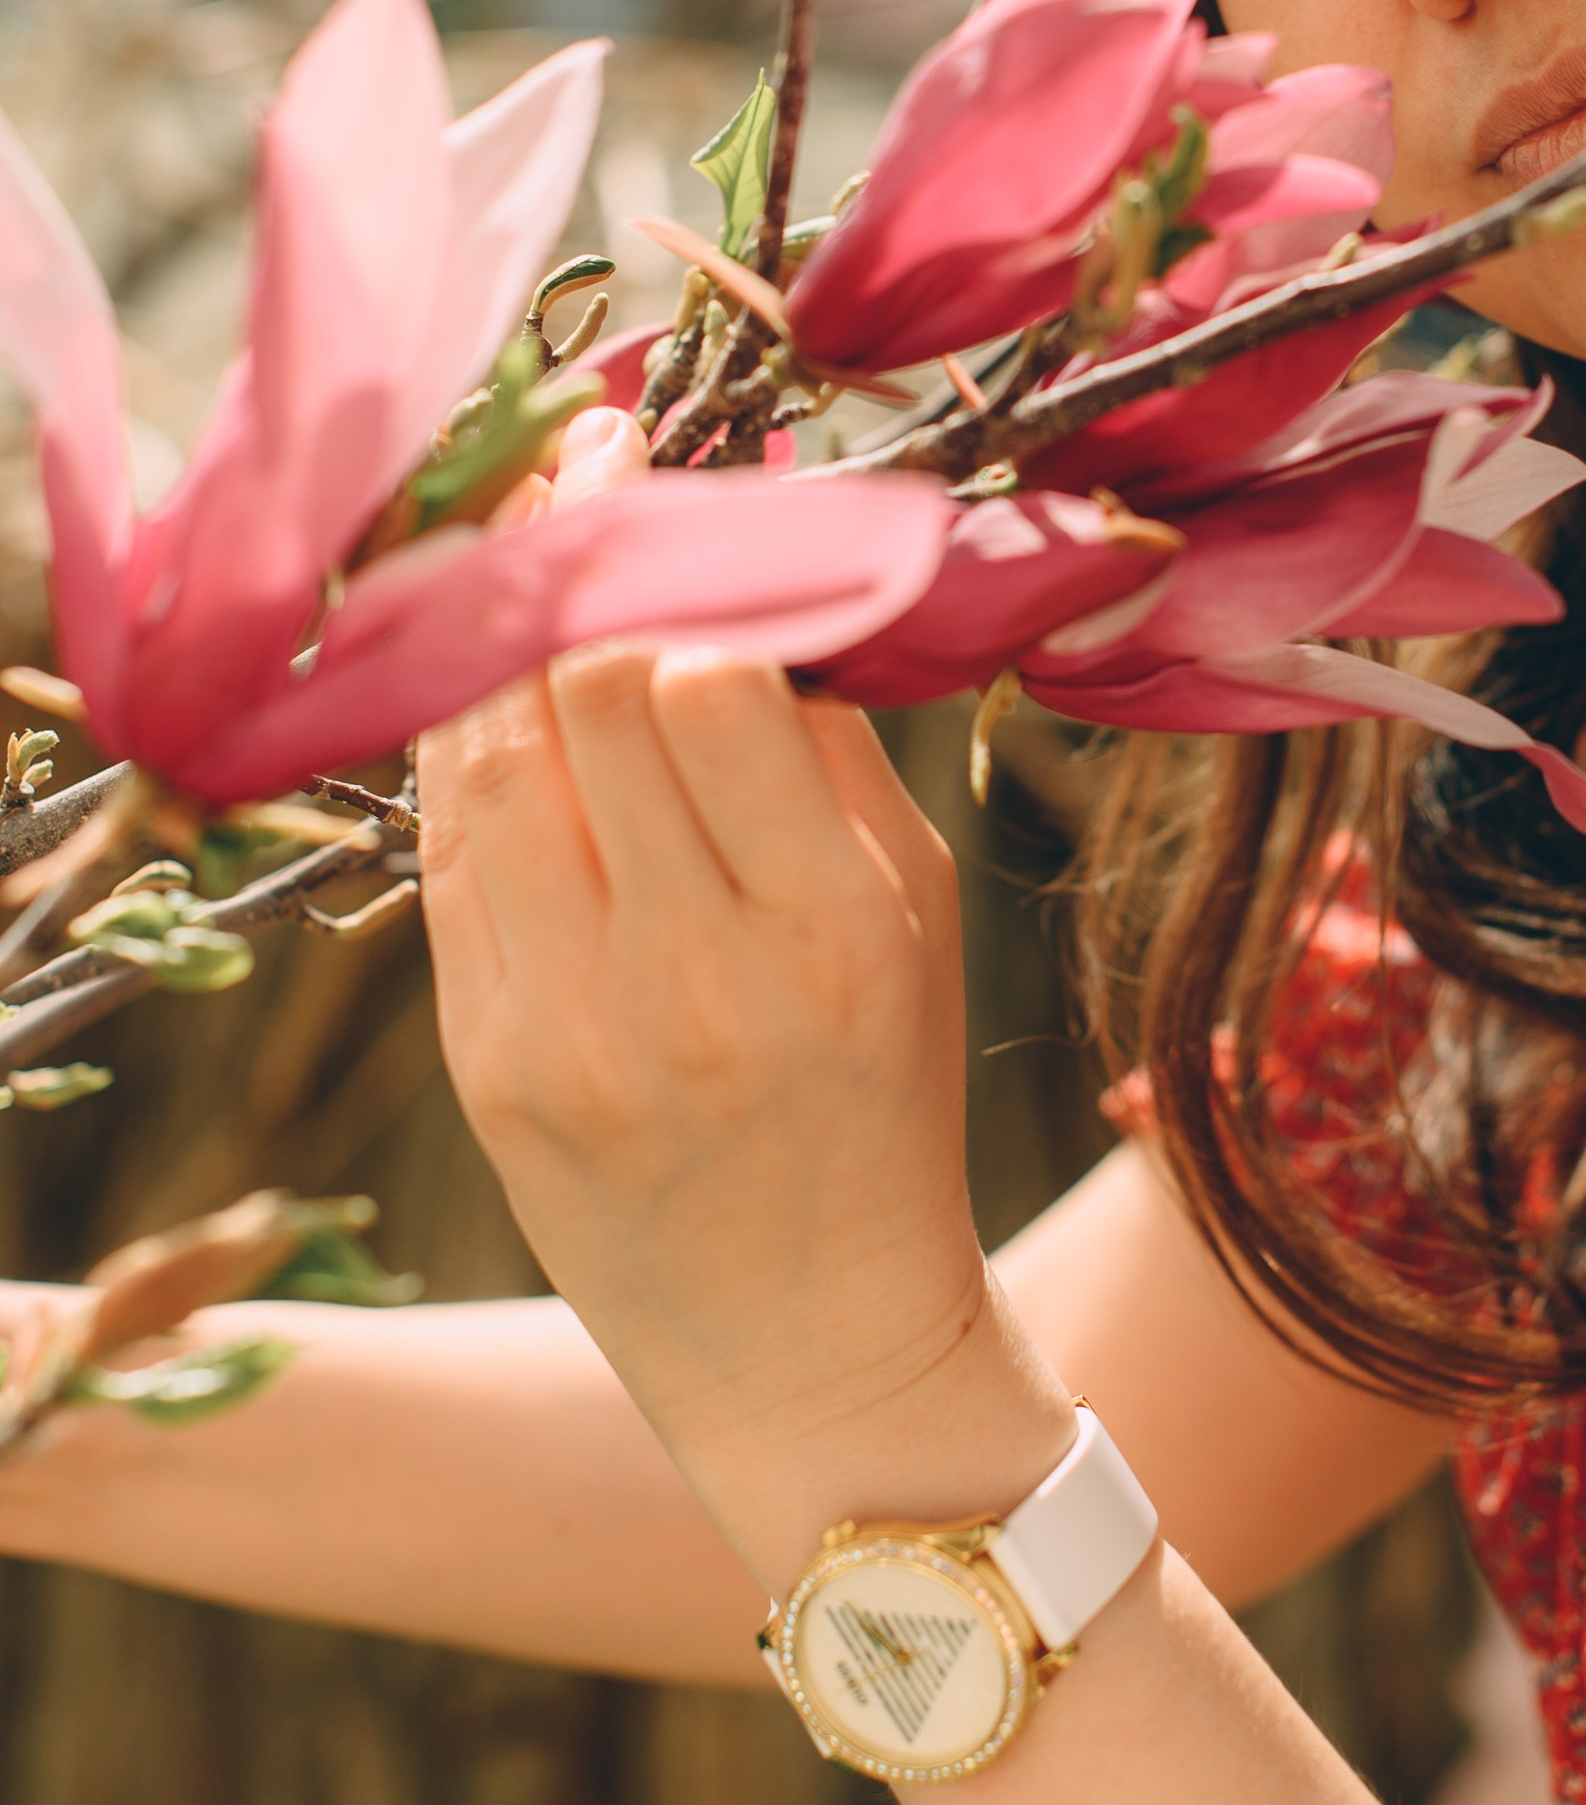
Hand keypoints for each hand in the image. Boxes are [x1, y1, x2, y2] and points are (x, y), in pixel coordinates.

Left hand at [418, 410, 1072, 1588]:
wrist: (807, 1342)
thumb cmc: (886, 1104)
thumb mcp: (917, 915)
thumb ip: (833, 736)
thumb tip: (761, 545)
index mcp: (828, 934)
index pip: (710, 683)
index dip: (684, 558)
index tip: (678, 477)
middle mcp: (686, 980)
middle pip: (587, 694)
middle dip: (585, 551)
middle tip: (591, 462)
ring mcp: (561, 1028)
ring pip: (490, 753)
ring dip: (507, 626)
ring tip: (529, 539)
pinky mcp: (480, 1058)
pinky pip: (449, 849)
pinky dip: (469, 739)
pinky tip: (495, 674)